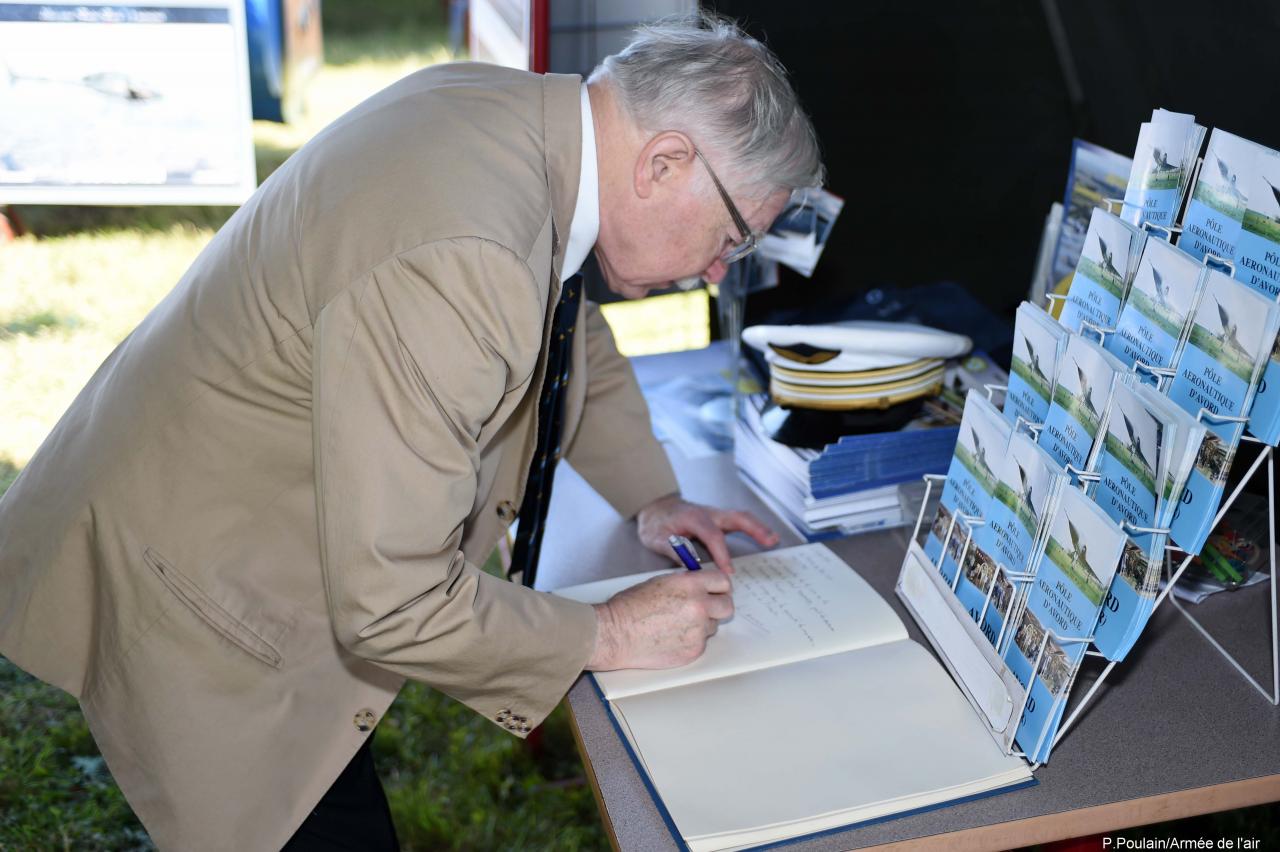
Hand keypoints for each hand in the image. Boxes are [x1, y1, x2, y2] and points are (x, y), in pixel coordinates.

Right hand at [587, 569, 733, 670]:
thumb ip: (687, 584)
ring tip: (676, 625)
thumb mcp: (661, 582)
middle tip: (705, 609)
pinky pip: (701, 643)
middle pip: (727, 606)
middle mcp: (699, 606)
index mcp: (691, 584)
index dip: (720, 587)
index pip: (724, 581)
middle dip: (718, 607)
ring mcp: (698, 631)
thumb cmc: (630, 607)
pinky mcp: (694, 651)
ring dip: (701, 625)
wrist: (615, 634)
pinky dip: (690, 641)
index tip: (717, 591)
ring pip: (713, 626)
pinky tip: (671, 638)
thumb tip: (703, 588)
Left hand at [636, 494, 779, 573]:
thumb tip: (691, 567)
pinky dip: (752, 528)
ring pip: (740, 517)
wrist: (652, 508)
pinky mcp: (717, 519)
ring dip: (758, 527)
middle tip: (770, 541)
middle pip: (735, 517)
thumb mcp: (656, 539)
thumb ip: (674, 551)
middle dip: (754, 529)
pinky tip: (764, 537)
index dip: (722, 554)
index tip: (728, 572)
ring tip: (774, 539)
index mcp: (693, 517)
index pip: (712, 535)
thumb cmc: (655, 524)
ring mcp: (714, 514)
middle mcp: (708, 513)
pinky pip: (738, 521)